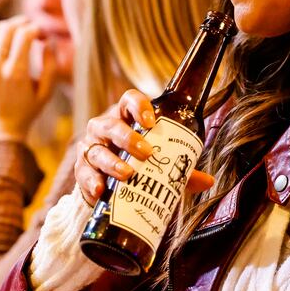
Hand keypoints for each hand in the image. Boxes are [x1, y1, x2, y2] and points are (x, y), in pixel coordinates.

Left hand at [0, 16, 56, 143]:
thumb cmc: (27, 110)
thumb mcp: (47, 92)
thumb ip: (51, 65)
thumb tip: (48, 40)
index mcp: (16, 74)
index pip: (24, 35)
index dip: (37, 29)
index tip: (42, 35)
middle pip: (7, 29)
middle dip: (23, 23)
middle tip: (31, 28)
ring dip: (6, 25)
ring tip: (16, 31)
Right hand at [73, 89, 213, 205]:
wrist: (107, 187)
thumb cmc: (136, 166)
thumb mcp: (159, 165)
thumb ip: (180, 171)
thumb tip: (208, 181)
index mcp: (125, 118)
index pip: (128, 101)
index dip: (139, 106)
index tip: (152, 121)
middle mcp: (104, 129)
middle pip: (111, 125)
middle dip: (128, 138)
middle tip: (146, 153)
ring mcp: (90, 148)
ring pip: (97, 149)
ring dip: (112, 162)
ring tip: (128, 174)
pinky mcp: (81, 170)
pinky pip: (83, 173)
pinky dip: (92, 181)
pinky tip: (101, 189)